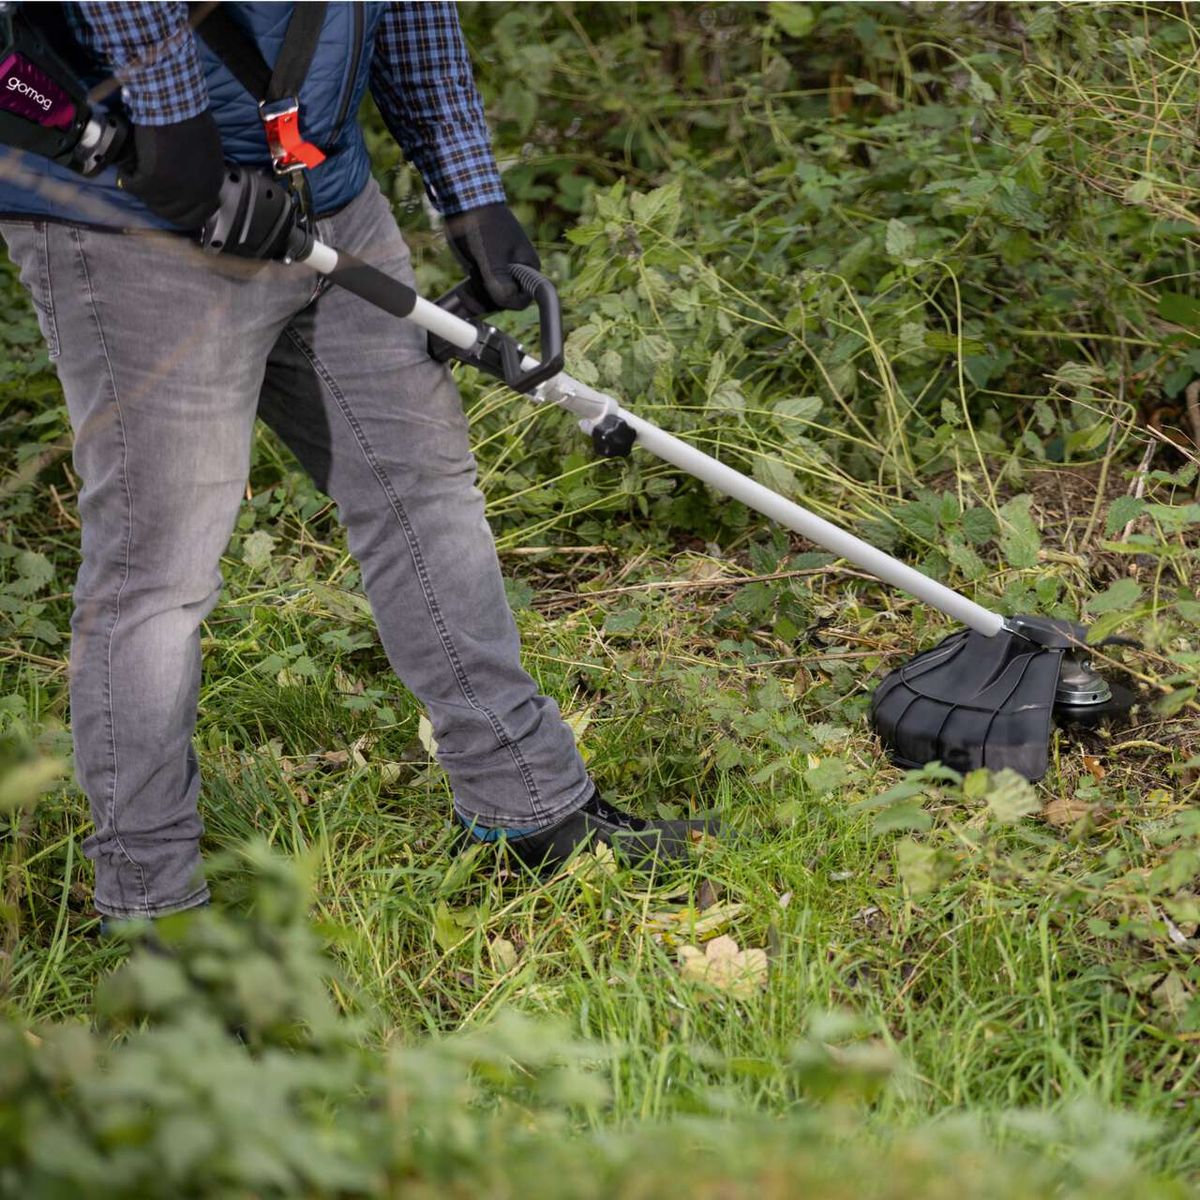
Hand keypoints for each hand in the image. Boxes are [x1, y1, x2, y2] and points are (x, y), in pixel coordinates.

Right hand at [119, 110, 224, 229]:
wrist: (173, 103)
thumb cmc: (190, 120)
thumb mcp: (207, 155)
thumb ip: (201, 175)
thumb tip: (190, 189)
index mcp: (211, 187)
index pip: (194, 217)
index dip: (177, 212)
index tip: (165, 203)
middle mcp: (196, 193)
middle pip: (170, 213)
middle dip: (155, 200)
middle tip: (146, 185)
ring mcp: (176, 189)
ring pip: (150, 201)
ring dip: (141, 187)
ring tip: (138, 169)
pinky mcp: (154, 179)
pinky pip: (133, 186)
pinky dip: (127, 176)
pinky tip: (129, 164)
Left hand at [444, 202, 539, 311]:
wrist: (466, 205)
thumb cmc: (485, 225)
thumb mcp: (492, 254)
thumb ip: (500, 279)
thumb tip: (508, 301)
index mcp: (528, 269)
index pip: (521, 300)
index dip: (505, 301)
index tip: (490, 290)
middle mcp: (517, 275)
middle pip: (504, 303)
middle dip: (487, 297)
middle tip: (476, 276)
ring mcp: (500, 275)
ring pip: (490, 301)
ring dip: (477, 295)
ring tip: (472, 273)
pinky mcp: (486, 273)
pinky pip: (481, 294)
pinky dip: (472, 295)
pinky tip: (465, 288)